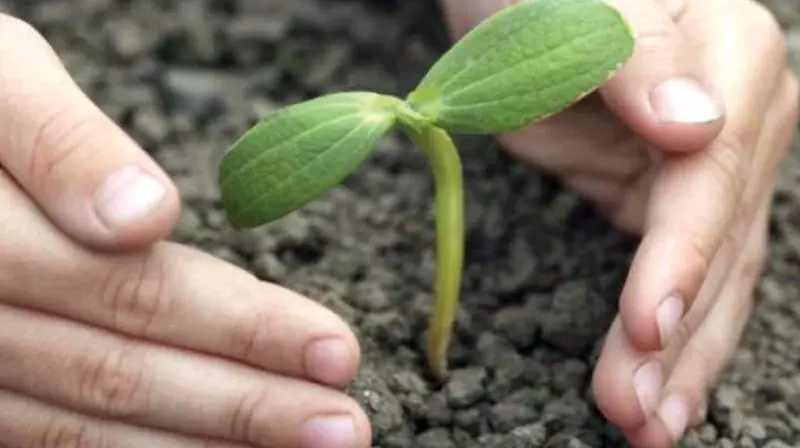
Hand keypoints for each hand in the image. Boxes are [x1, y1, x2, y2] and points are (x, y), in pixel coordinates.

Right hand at [0, 14, 369, 447]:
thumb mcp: (3, 81)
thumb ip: (62, 147)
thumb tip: (142, 214)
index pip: (134, 291)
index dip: (241, 327)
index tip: (335, 350)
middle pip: (120, 373)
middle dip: (244, 406)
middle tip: (343, 427)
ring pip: (88, 424)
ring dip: (206, 442)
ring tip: (304, 447)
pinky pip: (55, 434)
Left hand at [441, 0, 797, 445]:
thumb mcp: (581, 7)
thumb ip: (639, 61)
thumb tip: (696, 128)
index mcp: (730, 60)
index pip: (708, 179)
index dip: (680, 258)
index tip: (645, 327)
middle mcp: (740, 118)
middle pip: (718, 244)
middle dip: (678, 337)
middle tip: (636, 416)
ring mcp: (711, 164)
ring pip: (710, 277)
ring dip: (681, 359)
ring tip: (647, 428)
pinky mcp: (668, 195)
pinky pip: (680, 273)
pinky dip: (668, 332)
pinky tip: (657, 387)